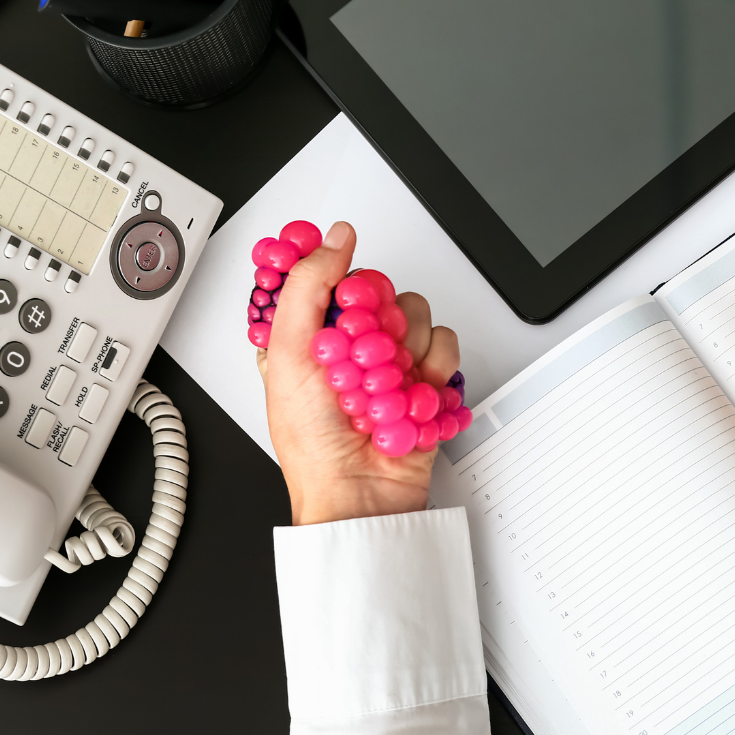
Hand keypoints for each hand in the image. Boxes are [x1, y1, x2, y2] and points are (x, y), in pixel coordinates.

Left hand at [256, 221, 460, 525]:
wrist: (358, 495)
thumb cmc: (311, 441)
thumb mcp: (287, 354)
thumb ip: (309, 287)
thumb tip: (334, 239)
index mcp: (312, 331)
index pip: (333, 273)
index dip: (341, 271)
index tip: (344, 286)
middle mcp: (354, 343)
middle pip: (384, 288)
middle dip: (379, 320)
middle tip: (363, 353)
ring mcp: (393, 361)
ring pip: (420, 314)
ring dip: (407, 350)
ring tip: (386, 386)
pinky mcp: (426, 380)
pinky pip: (447, 347)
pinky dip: (431, 373)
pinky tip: (408, 398)